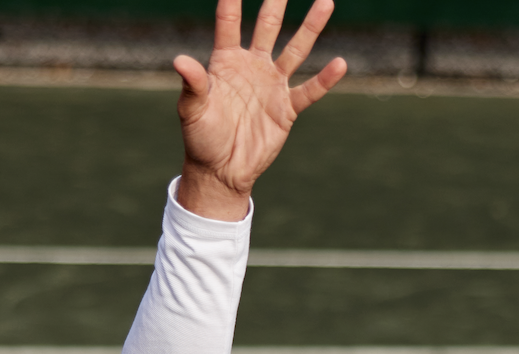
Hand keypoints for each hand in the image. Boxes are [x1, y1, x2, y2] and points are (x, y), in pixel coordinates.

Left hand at [173, 0, 346, 221]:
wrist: (220, 171)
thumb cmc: (201, 139)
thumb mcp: (192, 111)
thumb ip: (192, 84)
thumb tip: (179, 60)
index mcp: (226, 62)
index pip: (230, 23)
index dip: (232, 2)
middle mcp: (252, 66)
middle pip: (267, 26)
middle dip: (276, 2)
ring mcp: (272, 85)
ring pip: (295, 50)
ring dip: (310, 27)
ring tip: (326, 2)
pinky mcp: (286, 108)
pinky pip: (308, 90)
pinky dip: (324, 80)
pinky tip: (339, 64)